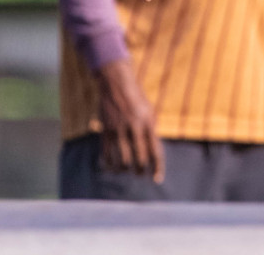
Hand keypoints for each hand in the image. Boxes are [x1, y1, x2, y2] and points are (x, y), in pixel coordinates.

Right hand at [96, 58, 162, 181]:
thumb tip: (153, 153)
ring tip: (125, 171)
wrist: (116, 85)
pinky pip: (107, 153)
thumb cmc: (137, 99)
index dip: (157, 168)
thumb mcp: (149, 112)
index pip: (155, 151)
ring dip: (124, 170)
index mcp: (148, 124)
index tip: (157, 179)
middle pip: (139, 159)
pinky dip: (108, 163)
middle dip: (140, 171)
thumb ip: (151, 131)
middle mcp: (134, 128)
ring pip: (122, 160)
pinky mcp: (106, 130)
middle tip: (139, 174)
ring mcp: (119, 130)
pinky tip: (110, 166)